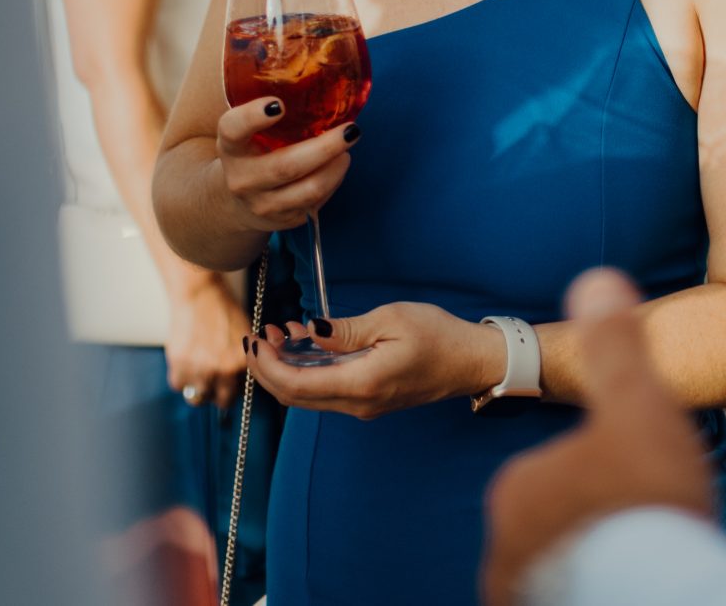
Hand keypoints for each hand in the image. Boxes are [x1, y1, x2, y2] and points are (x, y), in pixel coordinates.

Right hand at [164, 276, 248, 410]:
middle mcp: (223, 372)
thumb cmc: (223, 309)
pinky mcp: (179, 366)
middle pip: (221, 401)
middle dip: (217, 393)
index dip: (233, 386)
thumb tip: (238, 378)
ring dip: (196, 388)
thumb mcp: (244, 336)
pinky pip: (179, 385)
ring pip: (197, 398)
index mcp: (242, 364)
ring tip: (196, 373)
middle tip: (211, 382)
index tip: (227, 380)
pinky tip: (183, 362)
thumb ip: (242, 360)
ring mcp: (200, 371)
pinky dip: (180, 377)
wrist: (199, 294)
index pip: (240, 391)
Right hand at [213, 98, 355, 231]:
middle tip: (350, 130)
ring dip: (336, 167)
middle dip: (325, 148)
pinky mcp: (283, 221)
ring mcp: (262, 204)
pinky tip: (336, 166)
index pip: (233, 129)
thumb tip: (321, 79)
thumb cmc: (251, 152)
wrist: (236, 202)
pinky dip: (333, 181)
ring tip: (347, 149)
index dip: (253, 117)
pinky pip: (316, 203)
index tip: (278, 105)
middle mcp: (242, 178)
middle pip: (285, 166)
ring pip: (309, 189)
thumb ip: (270, 111)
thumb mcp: (247, 132)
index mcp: (231, 147)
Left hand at [242, 301, 504, 419]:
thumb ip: (345, 331)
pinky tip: (305, 342)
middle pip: (294, 396)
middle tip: (259, 334)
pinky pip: (326, 390)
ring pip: (308, 395)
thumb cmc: (438, 335)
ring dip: (286, 367)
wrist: (472, 362)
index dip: (266, 365)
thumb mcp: (390, 320)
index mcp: (361, 384)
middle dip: (268, 367)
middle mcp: (357, 403)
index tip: (253, 339)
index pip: (295, 385)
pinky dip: (307, 369)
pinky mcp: (368, 400)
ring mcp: (363, 405)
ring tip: (279, 332)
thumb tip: (310, 332)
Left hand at [481, 269, 712, 605]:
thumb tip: (596, 281)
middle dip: (593, 519)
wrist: (656, 589)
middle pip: (556, 518)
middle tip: (638, 523)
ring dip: (589, 557)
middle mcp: (509, 538)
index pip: (555, 469)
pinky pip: (562, 591)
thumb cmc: (645, 506)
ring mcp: (523, 584)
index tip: (633, 485)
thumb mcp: (637, 402)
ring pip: (557, 559)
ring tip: (634, 554)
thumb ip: (613, 346)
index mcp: (521, 482)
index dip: (602, 472)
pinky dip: (587, 585)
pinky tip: (623, 582)